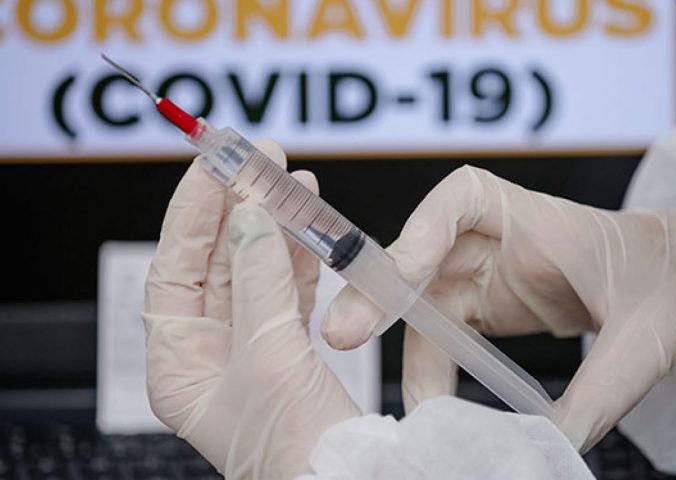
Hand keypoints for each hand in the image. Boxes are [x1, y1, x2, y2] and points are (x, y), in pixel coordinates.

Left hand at [143, 141, 359, 478]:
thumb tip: (249, 219)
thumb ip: (259, 282)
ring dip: (273, 228)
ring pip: (255, 273)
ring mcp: (248, 352)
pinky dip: (299, 259)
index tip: (214, 167)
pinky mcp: (286, 352)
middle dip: (236, 209)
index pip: (173, 269)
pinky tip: (308, 230)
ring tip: (290, 184)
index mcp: (180, 365)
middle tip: (258, 162)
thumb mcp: (269, 358)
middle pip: (214, 264)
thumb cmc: (296, 450)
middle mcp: (208, 356)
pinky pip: (286, 292)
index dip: (192, 213)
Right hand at [322, 165, 675, 451]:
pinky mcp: (494, 309)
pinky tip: (433, 408)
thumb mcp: (648, 337)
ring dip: (405, 350)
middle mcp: (501, 240)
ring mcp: (492, 276)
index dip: (421, 228)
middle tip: (342, 335)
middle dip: (381, 295)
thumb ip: (600, 393)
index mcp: (536, 217)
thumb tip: (551, 451)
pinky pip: (449, 337)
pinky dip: (435, 371)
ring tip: (403, 407)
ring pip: (427, 306)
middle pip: (423, 258)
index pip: (462, 198)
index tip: (400, 270)